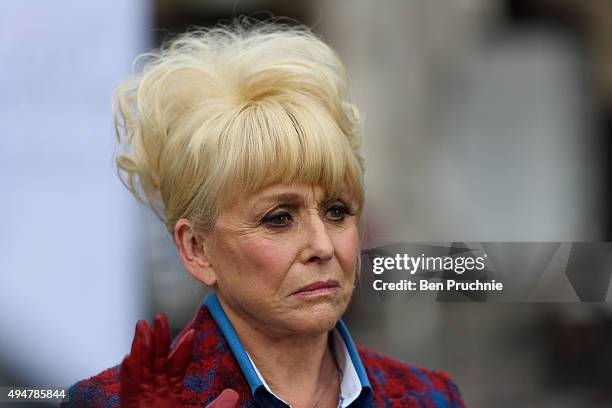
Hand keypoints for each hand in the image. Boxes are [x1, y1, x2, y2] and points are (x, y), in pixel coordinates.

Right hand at [119, 313, 239, 407]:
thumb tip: (233, 394)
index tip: (192, 333)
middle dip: (158, 338)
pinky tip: (128, 358)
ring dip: (140, 347)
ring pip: (140, 368)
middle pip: (156, 359)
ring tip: (142, 327)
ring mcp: (142, 399)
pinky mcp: (132, 405)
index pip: (177, 365)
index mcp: (169, 392)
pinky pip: (128, 389)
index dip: (184, 349)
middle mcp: (153, 391)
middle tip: (160, 317)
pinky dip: (127, 374)